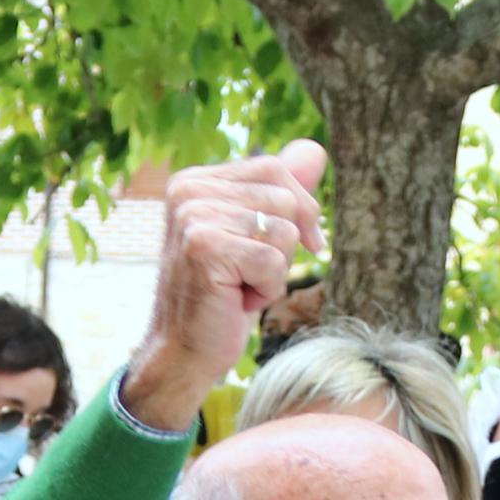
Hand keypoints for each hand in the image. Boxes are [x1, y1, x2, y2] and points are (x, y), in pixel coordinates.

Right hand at [121, 143, 327, 430]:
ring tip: (238, 286)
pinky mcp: (205, 248)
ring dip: (274, 272)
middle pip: (285, 200)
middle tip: (246, 273)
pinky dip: (266, 290)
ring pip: (284, 232)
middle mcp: (188, 190)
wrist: (184, 350)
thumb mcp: (255, 236)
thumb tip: (315, 149)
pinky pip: (274, 262)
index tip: (298, 243)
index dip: (300, 210)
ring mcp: (193, 217)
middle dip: (284, 248)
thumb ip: (280, 191)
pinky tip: (235, 299)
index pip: (276, 168)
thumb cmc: (223, 295)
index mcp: (196, 180)